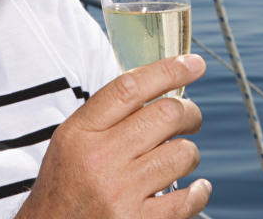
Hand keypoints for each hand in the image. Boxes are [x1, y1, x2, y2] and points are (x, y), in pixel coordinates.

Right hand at [17, 54, 210, 218]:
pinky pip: (186, 200)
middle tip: (190, 118)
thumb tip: (158, 87)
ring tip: (180, 157)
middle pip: (164, 115)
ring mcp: (119, 194)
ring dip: (189, 153)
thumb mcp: (70, 143)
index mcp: (80, 133)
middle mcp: (99, 160)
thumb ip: (107, 117)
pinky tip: (196, 187)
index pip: (129, 87)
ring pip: (181, 154)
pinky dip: (198, 191)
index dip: (167, 70)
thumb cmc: (63, 188)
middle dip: (189, 112)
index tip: (193, 64)